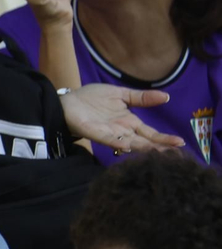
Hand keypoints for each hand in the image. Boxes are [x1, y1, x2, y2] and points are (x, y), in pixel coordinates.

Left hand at [61, 85, 186, 153]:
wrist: (68, 100)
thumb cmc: (92, 98)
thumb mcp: (121, 94)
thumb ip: (141, 97)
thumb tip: (166, 96)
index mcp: (129, 122)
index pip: (150, 133)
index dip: (164, 139)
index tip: (180, 143)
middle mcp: (121, 131)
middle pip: (143, 141)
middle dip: (158, 147)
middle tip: (176, 154)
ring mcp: (108, 133)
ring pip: (128, 143)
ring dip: (142, 147)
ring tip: (158, 152)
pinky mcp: (93, 132)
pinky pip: (107, 139)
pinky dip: (116, 142)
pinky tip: (127, 145)